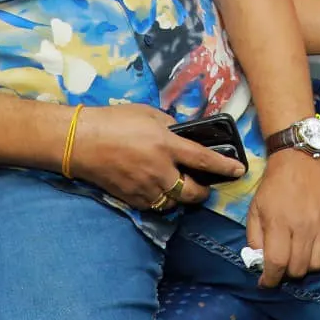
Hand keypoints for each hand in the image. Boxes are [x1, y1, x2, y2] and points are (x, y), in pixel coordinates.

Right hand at [68, 103, 245, 210]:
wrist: (81, 141)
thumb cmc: (115, 121)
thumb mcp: (148, 114)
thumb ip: (169, 127)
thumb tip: (182, 135)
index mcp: (166, 145)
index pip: (203, 160)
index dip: (224, 167)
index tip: (238, 171)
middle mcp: (160, 170)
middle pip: (193, 193)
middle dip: (203, 192)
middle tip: (204, 186)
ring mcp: (145, 187)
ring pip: (174, 202)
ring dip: (181, 197)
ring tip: (179, 187)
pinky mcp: (131, 198)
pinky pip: (154, 205)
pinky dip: (161, 200)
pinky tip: (158, 189)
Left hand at [246, 151, 319, 288]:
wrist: (301, 158)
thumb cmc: (275, 185)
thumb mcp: (255, 209)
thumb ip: (255, 238)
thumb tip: (260, 262)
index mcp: (280, 223)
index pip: (277, 264)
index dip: (270, 280)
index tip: (266, 283)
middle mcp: (304, 226)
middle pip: (299, 268)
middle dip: (287, 273)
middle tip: (283, 266)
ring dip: (308, 266)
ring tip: (301, 257)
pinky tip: (317, 247)